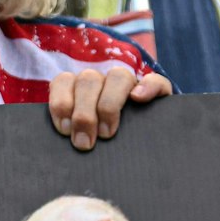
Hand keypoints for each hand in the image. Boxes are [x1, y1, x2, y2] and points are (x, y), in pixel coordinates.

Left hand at [48, 67, 170, 150]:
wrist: (139, 144)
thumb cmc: (97, 143)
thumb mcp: (79, 137)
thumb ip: (69, 132)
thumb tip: (63, 138)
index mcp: (78, 88)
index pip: (64, 81)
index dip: (61, 103)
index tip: (64, 130)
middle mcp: (103, 82)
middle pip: (89, 80)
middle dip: (83, 113)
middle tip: (84, 143)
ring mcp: (130, 84)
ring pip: (118, 76)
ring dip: (109, 104)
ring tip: (107, 133)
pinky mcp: (158, 91)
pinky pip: (155, 80)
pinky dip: (147, 87)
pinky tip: (139, 100)